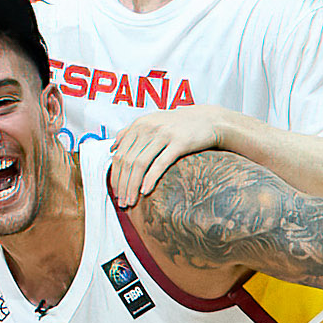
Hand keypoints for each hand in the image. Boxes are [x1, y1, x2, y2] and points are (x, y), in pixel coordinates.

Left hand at [101, 104, 226, 207]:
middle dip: (122, 185)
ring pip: (139, 164)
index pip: (120, 155)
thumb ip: (131, 132)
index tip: (115, 192)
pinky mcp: (179, 142)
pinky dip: (150, 179)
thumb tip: (112, 149)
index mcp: (139, 125)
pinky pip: (160, 163)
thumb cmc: (179, 125)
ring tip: (130, 201)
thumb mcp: (152, 122)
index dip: (115, 176)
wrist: (209, 119)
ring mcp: (164, 134)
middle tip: (122, 202)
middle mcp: (148, 128)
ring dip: (132, 186)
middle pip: (127, 161)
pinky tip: (145, 191)